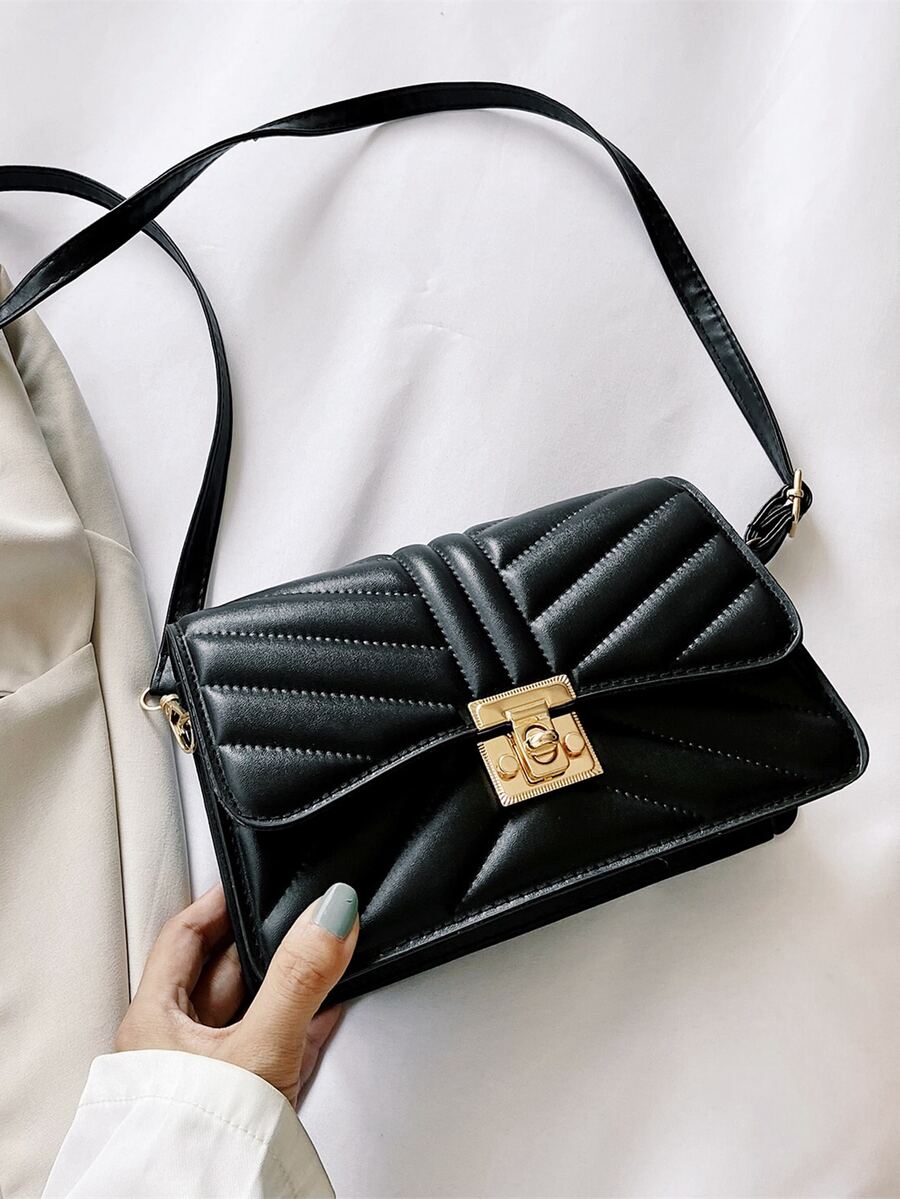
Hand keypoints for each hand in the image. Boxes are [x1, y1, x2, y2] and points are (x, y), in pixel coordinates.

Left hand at [116, 881, 358, 1104]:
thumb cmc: (201, 1147)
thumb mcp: (258, 1048)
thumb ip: (299, 978)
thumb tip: (331, 911)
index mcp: (154, 1023)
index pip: (183, 938)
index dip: (216, 903)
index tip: (248, 878)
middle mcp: (176, 1047)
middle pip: (223, 971)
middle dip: (264, 940)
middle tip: (303, 912)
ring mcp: (212, 1077)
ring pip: (253, 1009)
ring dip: (289, 981)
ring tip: (327, 952)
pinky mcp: (245, 1104)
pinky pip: (278, 1045)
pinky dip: (306, 1021)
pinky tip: (332, 1009)